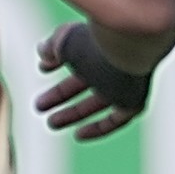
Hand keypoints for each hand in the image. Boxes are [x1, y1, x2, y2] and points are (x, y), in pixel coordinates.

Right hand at [35, 26, 152, 142]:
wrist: (135, 45)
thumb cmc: (98, 39)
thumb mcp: (67, 41)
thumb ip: (53, 46)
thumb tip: (43, 52)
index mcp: (100, 38)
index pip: (76, 52)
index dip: (57, 59)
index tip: (42, 68)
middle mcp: (115, 59)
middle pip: (86, 80)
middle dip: (61, 93)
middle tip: (38, 105)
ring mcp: (128, 80)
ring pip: (99, 101)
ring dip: (74, 113)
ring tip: (50, 123)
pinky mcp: (136, 99)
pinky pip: (117, 118)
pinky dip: (99, 127)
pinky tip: (79, 135)